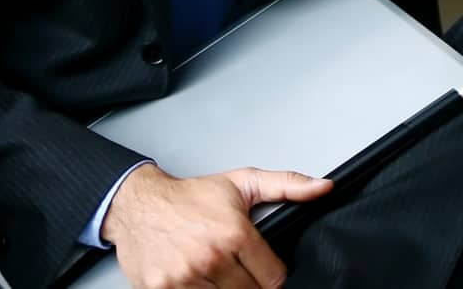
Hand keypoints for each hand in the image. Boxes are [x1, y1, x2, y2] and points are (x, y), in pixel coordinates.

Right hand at [100, 163, 331, 287]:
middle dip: (248, 284)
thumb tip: (323, 188)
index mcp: (234, 233)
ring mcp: (185, 278)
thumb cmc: (190, 197)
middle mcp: (211, 258)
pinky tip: (197, 280)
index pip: (274, 278)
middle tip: (235, 268)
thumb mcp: (242, 183)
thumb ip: (287, 185)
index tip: (263, 269)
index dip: (272, 275)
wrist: (139, 205)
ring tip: (215, 272)